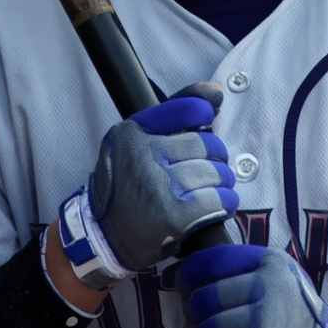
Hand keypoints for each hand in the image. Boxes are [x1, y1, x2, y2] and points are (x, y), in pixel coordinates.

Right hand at [63, 82, 237, 283]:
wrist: (101, 235)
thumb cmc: (126, 183)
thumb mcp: (135, 142)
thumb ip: (172, 115)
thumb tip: (217, 93)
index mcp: (133, 132)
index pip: (186, 108)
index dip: (204, 111)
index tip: (206, 120)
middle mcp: (143, 155)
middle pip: (206, 144)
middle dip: (215, 156)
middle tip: (209, 168)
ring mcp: (157, 186)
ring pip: (215, 173)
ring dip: (222, 181)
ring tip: (214, 188)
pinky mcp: (172, 216)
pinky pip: (217, 200)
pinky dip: (226, 202)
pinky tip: (219, 204)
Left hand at [177, 245, 327, 327]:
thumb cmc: (288, 310)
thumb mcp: (272, 276)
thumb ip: (232, 270)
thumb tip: (172, 275)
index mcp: (268, 260)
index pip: (212, 260)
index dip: (188, 273)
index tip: (178, 283)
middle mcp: (267, 284)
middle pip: (204, 296)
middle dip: (194, 313)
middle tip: (200, 322)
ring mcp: (265, 317)